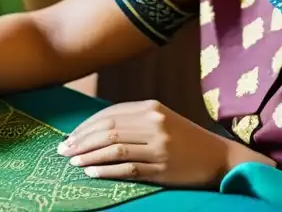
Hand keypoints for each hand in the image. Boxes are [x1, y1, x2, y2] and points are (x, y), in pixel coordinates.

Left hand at [57, 100, 253, 186]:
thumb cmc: (185, 138)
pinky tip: (91, 173)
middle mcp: (154, 124)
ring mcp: (159, 146)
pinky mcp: (163, 168)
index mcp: (151, 108)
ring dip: (89, 156)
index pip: (109, 114)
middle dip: (81, 140)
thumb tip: (95, 128)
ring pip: (114, 149)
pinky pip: (128, 169)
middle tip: (62, 150)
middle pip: (108, 130)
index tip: (69, 136)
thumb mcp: (161, 119)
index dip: (85, 126)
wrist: (219, 157)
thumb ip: (134, 119)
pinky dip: (107, 171)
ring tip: (73, 162)